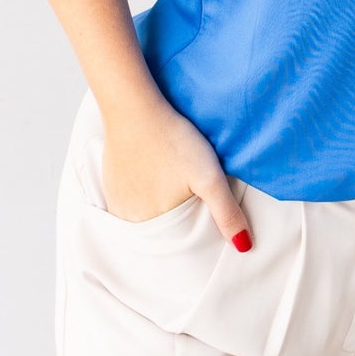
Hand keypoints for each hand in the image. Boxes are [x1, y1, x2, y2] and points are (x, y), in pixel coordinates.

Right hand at [100, 99, 252, 249]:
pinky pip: (128, 199)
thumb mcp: (209, 178)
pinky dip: (142, 195)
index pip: (178, 242)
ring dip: (157, 208)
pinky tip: (153, 178)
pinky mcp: (110, 181)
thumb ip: (226, 213)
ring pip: (144, 214)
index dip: (193, 232)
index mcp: (151, 226)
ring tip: (171, 185)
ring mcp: (116, 200)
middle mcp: (129, 218)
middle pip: (161, 229)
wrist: (135, 108)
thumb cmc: (173, 140)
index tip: (202, 213)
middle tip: (188, 194)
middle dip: (176, 222)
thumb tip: (244, 247)